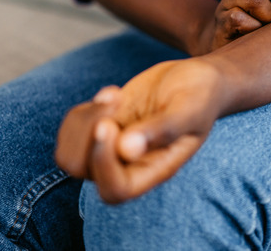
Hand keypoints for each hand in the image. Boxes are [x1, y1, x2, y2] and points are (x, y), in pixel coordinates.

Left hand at [54, 58, 229, 203]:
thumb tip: (127, 150)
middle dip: (88, 133)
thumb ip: (163, 129)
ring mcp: (112, 150)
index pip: (115, 190)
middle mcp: (130, 167)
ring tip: (116, 95)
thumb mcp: (189, 108)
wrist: (197, 80)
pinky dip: (85, 108)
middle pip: (82, 170)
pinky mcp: (101, 130)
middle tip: (115, 103)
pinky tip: (114, 94)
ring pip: (70, 153)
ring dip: (84, 119)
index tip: (110, 126)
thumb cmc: (200, 96)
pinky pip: (71, 131)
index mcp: (155, 170)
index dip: (102, 164)